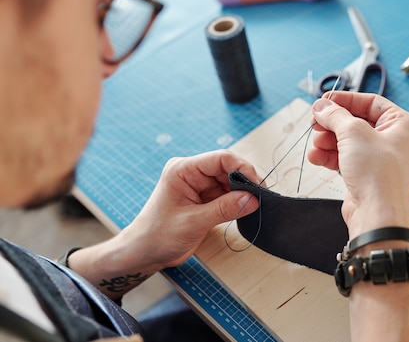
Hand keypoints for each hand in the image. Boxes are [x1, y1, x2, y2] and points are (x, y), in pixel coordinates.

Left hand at [120, 150, 261, 269]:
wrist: (144, 253)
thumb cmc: (158, 236)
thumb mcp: (194, 222)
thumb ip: (224, 208)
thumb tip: (252, 199)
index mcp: (183, 169)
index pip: (221, 158)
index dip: (242, 168)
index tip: (257, 185)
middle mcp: (192, 173)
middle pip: (228, 168)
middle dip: (245, 181)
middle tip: (261, 198)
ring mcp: (198, 185)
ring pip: (230, 181)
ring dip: (243, 192)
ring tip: (255, 205)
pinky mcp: (204, 198)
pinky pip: (227, 194)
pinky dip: (238, 201)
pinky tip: (245, 209)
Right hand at [308, 92, 408, 237]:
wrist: (378, 215)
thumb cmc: (380, 175)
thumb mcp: (354, 133)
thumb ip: (335, 115)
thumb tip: (322, 106)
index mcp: (402, 125)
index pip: (371, 102)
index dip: (346, 100)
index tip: (325, 101)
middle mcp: (393, 140)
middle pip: (356, 122)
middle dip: (333, 124)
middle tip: (315, 123)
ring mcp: (379, 159)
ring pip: (347, 141)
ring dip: (328, 141)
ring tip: (316, 145)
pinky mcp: (366, 175)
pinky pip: (345, 158)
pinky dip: (329, 156)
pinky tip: (317, 157)